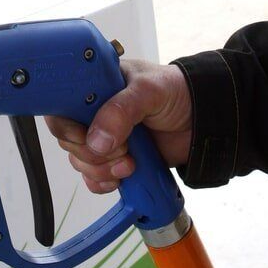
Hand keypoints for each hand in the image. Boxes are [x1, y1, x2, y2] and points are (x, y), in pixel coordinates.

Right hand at [45, 60, 191, 194]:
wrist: (205, 121)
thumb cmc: (176, 92)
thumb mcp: (148, 90)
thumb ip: (121, 111)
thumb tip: (96, 141)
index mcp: (95, 85)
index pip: (62, 104)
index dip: (65, 124)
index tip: (81, 136)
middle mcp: (94, 111)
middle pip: (67, 138)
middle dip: (90, 151)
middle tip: (121, 149)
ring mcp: (104, 138)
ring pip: (79, 160)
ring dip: (100, 169)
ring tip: (130, 163)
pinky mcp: (115, 160)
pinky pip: (93, 178)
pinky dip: (102, 182)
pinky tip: (121, 178)